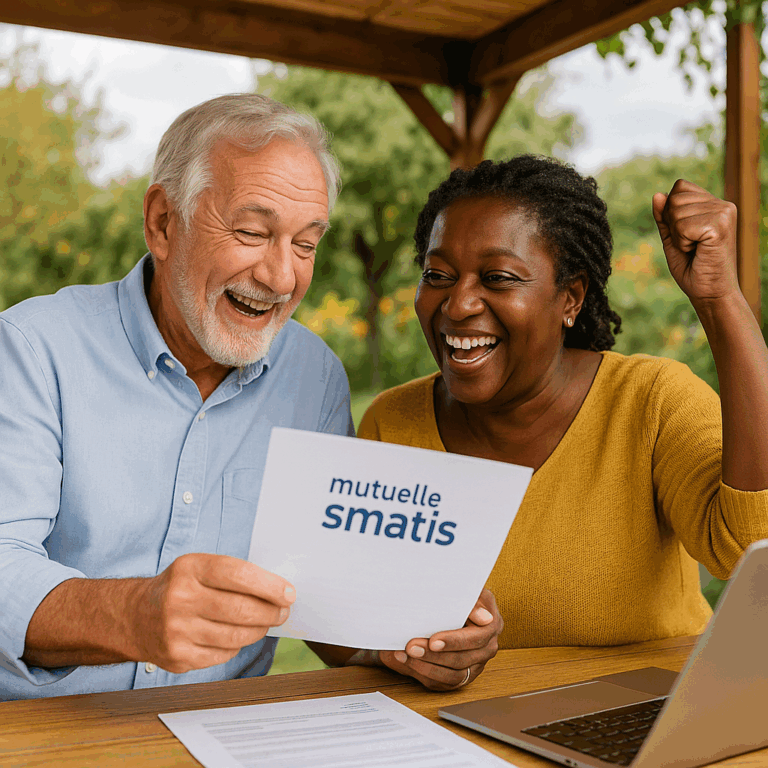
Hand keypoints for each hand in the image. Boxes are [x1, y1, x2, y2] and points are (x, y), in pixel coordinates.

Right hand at [132, 553, 294, 673]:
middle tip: (282, 611)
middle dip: (270, 612)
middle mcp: (180, 599)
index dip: (269, 585)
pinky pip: (224, 654)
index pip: (238, 574)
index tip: (288, 593)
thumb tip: (278, 591)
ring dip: (259, 630)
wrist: (134, 616)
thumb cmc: (180, 587)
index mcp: (189, 568)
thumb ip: (233, 575)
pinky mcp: (178, 657)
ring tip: (264, 623)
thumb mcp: (199, 567)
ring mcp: (177, 631)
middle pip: (240, 609)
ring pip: (236, 635)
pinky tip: (236, 636)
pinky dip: (237, 645)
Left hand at [379, 589, 502, 690]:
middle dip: (433, 655)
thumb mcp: (464, 590)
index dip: (454, 641)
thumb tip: (484, 617)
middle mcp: (488, 647)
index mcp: (492, 623)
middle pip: (462, 659)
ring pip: (452, 674)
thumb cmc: (455, 594)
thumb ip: (472, 603)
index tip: (433, 641)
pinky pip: (443, 682)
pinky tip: (407, 661)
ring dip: (425, 665)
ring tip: (405, 654)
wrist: (445, 604)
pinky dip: (423, 672)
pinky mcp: (462, 677)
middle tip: (411, 647)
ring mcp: (476, 664)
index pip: (476, 638)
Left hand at [652, 180, 739, 306]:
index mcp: (713, 204)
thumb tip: (657, 195)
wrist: (709, 292)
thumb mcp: (672, 239)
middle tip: (690, 244)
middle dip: (672, 225)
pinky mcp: (720, 226)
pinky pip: (682, 226)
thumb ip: (664, 217)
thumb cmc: (692, 268)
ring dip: (678, 236)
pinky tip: (698, 251)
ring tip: (695, 248)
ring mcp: (724, 212)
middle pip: (675, 197)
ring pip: (676, 212)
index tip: (685, 234)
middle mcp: (723, 204)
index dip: (670, 212)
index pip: (679, 187)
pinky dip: (683, 242)